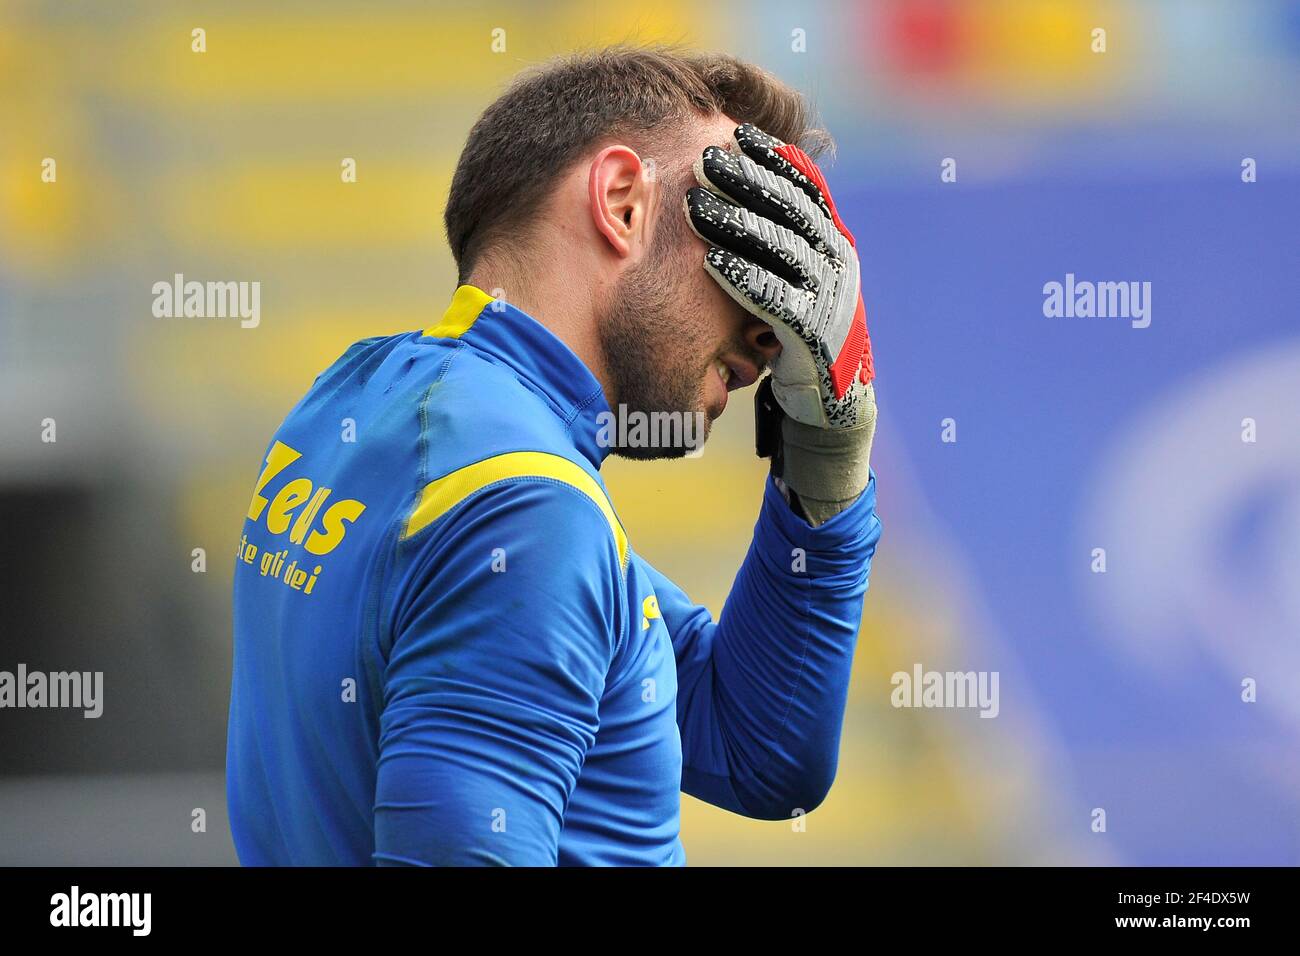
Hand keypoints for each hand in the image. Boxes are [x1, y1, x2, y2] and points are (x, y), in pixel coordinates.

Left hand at [683, 123, 873, 430]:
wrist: (831, 398)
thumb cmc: (800, 327)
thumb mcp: (796, 275)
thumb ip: (779, 237)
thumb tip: (739, 185)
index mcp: (835, 241)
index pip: (807, 188)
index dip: (774, 159)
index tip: (737, 134)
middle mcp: (839, 262)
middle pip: (791, 211)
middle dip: (747, 182)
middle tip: (705, 160)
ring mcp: (830, 298)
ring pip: (783, 250)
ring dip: (736, 224)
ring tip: (695, 205)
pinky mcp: (814, 334)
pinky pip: (776, 300)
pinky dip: (744, 278)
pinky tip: (712, 260)